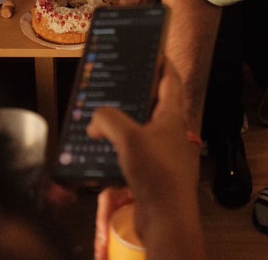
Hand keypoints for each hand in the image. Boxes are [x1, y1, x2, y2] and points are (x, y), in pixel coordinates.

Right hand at [88, 62, 203, 259]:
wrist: (167, 218)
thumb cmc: (156, 172)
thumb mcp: (128, 138)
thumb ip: (108, 120)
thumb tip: (95, 119)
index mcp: (172, 115)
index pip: (171, 79)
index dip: (163, 62)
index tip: (152, 49)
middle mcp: (171, 130)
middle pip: (156, 102)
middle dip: (138, 92)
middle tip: (119, 81)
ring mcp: (164, 152)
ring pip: (144, 127)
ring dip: (126, 120)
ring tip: (105, 113)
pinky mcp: (154, 171)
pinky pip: (136, 150)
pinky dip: (122, 145)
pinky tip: (104, 147)